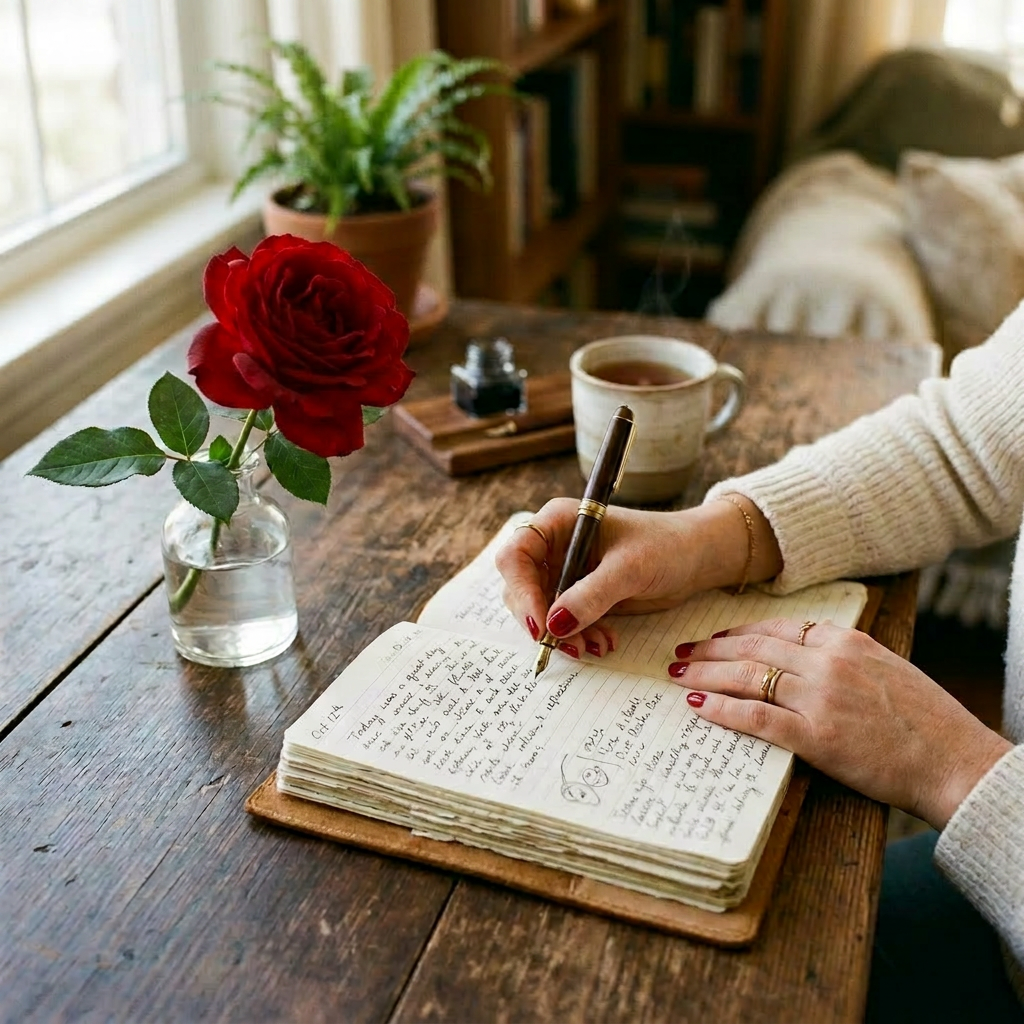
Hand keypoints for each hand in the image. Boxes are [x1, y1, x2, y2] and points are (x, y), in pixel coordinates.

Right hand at [495, 496, 782, 658]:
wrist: (697, 557)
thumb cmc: (667, 546)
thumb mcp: (630, 569)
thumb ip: (591, 596)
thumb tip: (553, 626)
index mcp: (558, 522)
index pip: (517, 556)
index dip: (522, 592)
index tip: (542, 626)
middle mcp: (554, 545)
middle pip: (521, 588)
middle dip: (544, 621)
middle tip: (570, 646)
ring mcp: (565, 570)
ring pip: (542, 611)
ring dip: (564, 634)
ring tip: (596, 646)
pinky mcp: (580, 594)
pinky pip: (564, 621)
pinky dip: (579, 636)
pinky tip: (604, 642)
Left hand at [671, 618, 1011, 828]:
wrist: (954, 760)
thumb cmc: (924, 720)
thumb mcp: (884, 668)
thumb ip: (841, 657)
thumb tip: (799, 658)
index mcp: (844, 641)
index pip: (775, 629)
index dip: (736, 633)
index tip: (712, 639)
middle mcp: (828, 662)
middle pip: (752, 649)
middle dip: (710, 650)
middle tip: (680, 654)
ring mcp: (820, 698)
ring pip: (747, 677)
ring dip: (706, 674)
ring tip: (680, 676)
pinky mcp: (817, 736)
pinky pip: (757, 717)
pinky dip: (723, 709)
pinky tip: (700, 705)